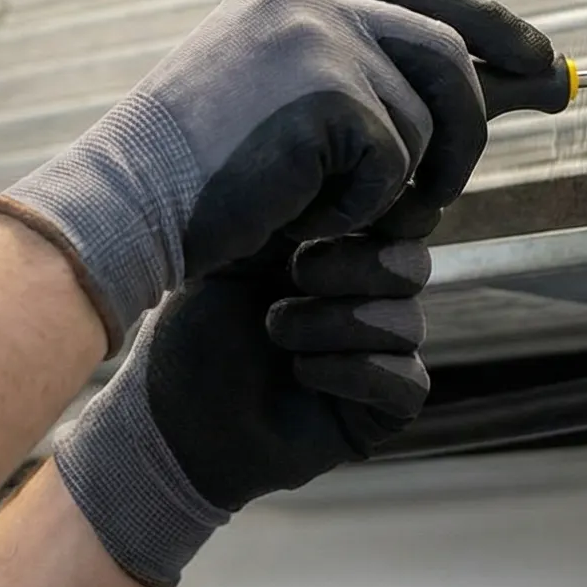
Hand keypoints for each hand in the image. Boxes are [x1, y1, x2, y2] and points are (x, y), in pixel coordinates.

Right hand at [0, 0, 553, 349]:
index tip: (542, 59)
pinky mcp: (328, 95)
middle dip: (484, 114)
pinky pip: (394, 165)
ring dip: (410, 184)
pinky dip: (363, 211)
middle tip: (486, 167)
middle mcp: (309, 2)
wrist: (122, 206)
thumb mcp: (284, 110)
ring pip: (427, 119)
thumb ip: (361, 84)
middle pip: (446, 50)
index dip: (490, 24)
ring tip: (360, 219)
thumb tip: (474, 90)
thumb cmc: (196, 182)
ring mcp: (319, 41)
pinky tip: (309, 223)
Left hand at [51, 235, 430, 586]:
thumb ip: (288, 211)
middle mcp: (370, 300)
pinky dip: (352, 371)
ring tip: (277, 332)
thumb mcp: (236, 252)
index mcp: (342, 253)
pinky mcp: (382, 409)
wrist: (175, 416)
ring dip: (336, 322)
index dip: (378, 213)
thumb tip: (334, 170)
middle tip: (294, 275)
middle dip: (352, 264)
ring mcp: (381, 355)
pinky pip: (405, 379)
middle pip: (412, 263)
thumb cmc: (198, 329)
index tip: (328, 217)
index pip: (398, 220)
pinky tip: (301, 373)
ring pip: (409, 321)